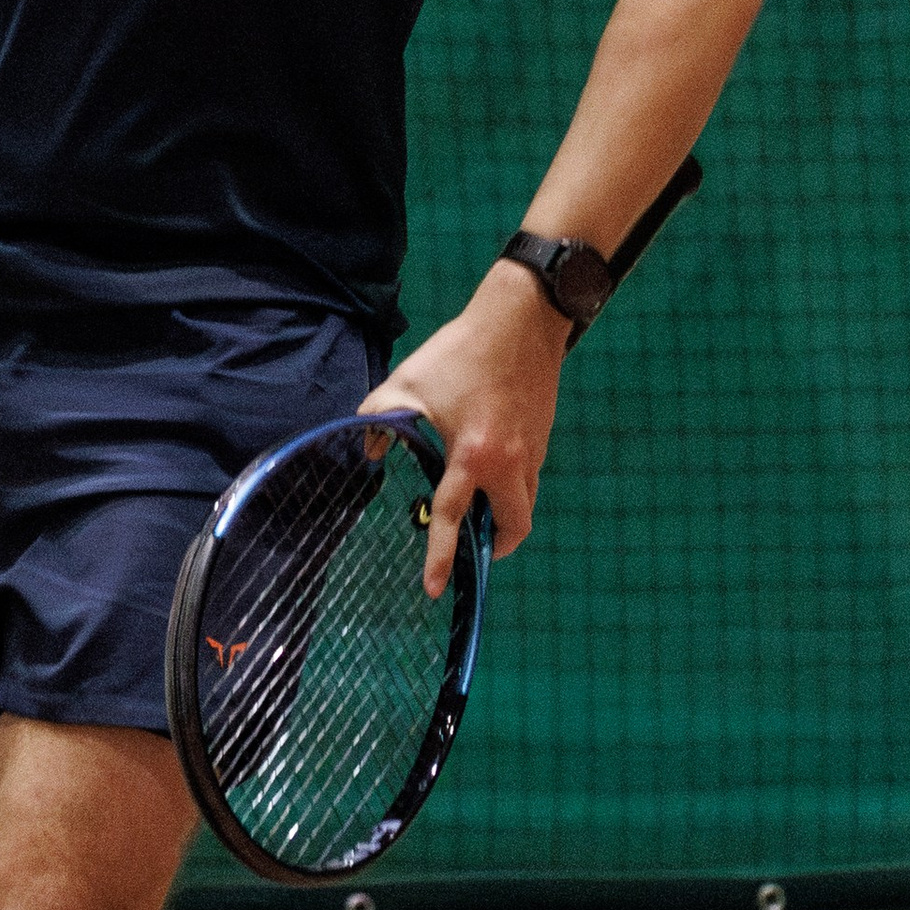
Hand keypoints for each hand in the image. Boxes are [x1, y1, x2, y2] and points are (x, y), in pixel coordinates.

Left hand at [360, 263, 568, 595]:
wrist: (521, 319)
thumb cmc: (461, 352)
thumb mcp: (407, 383)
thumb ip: (379, 419)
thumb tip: (368, 452)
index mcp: (473, 454)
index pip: (451, 517)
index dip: (439, 556)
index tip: (432, 589)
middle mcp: (509, 462)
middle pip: (512, 527)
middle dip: (495, 546)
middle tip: (473, 547)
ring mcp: (531, 451)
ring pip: (525, 504)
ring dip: (505, 517)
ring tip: (478, 510)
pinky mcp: (541, 437)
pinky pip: (529, 478)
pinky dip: (512, 487)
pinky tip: (489, 470)